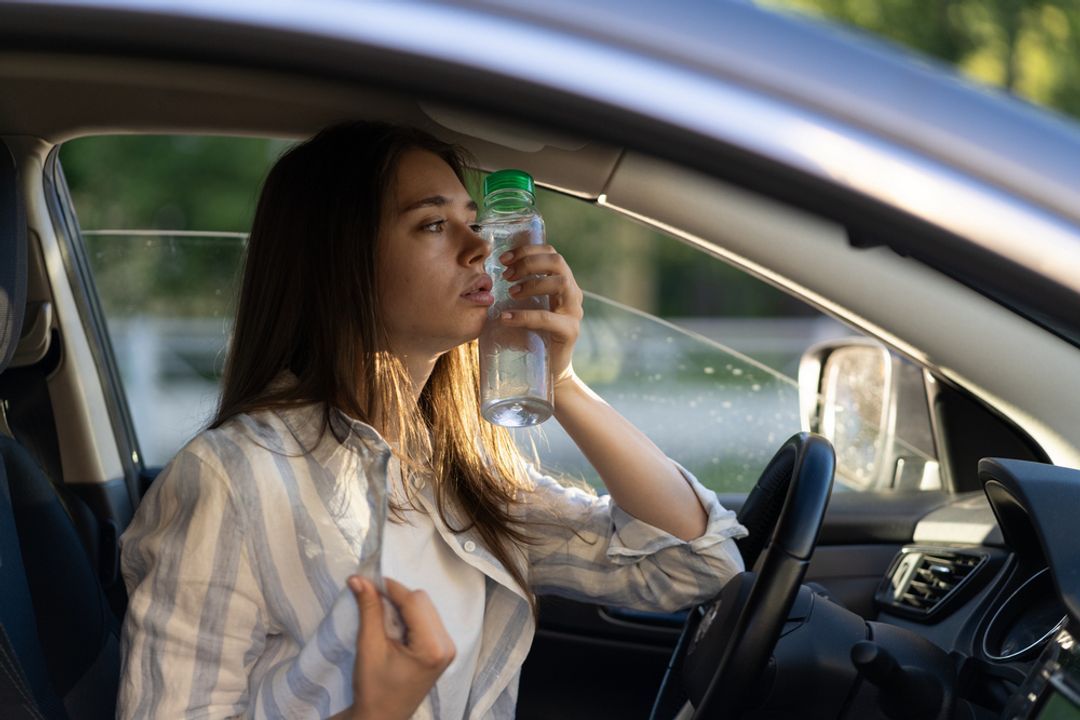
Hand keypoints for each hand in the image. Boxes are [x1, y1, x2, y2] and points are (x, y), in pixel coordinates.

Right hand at [345, 575, 454, 719]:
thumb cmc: (374, 688)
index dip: (390, 587)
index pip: (413, 601)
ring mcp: (448, 647)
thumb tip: (359, 579)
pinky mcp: (443, 649)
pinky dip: (409, 616)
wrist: (383, 718)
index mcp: (433, 647)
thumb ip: (369, 610)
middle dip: (396, 597)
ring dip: (402, 606)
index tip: (367, 580)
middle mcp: (447, 645)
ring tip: (382, 620)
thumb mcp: (369, 647)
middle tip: (371, 602)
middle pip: (422, 601)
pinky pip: (427, 618)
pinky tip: (394, 628)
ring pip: (425, 606)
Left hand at [499, 243, 583, 386]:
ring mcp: (574, 312)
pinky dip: (525, 316)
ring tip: (510, 293)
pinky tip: (506, 317)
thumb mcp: (523, 308)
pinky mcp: (570, 331)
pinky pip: (548, 318)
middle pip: (557, 263)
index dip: (528, 250)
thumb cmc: (531, 336)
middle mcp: (572, 293)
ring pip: (559, 283)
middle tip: (506, 275)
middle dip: (529, 263)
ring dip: (531, 284)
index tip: (504, 258)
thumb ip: (514, 291)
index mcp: (562, 283)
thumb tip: (482, 277)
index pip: (551, 253)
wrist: (549, 371)